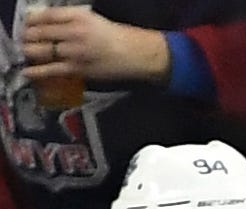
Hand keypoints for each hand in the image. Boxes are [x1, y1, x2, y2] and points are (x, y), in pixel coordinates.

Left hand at [20, 6, 169, 87]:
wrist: (136, 54)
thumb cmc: (115, 36)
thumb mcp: (91, 19)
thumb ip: (68, 19)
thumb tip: (45, 23)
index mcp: (77, 16)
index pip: (45, 16)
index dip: (31, 20)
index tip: (27, 24)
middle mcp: (74, 32)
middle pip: (39, 32)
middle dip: (28, 36)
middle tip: (26, 39)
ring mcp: (74, 51)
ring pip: (41, 50)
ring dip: (30, 51)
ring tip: (27, 52)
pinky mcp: (78, 69)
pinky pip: (51, 70)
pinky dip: (36, 71)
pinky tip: (28, 72)